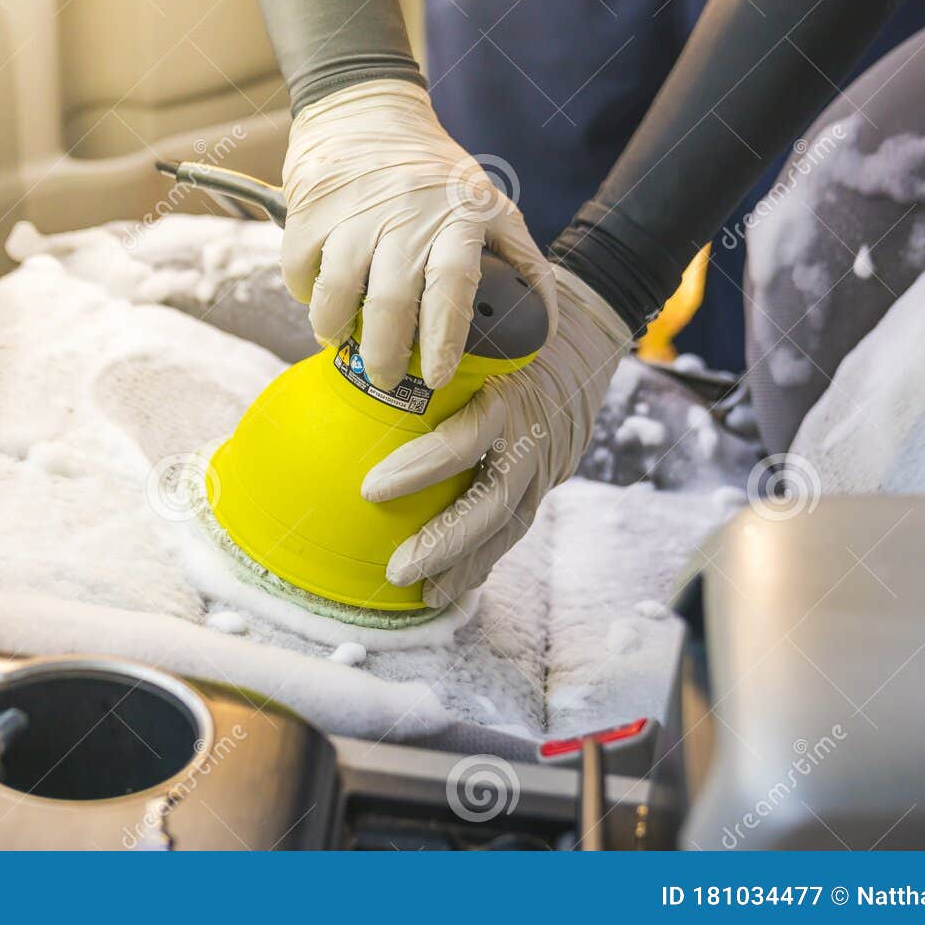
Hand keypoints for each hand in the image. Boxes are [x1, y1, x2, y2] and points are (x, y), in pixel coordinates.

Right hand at [280, 79, 555, 389]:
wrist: (366, 109)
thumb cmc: (435, 172)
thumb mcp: (490, 203)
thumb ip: (521, 261)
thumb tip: (543, 329)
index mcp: (457, 217)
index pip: (453, 289)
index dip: (444, 341)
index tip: (436, 376)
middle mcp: (406, 214)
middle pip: (390, 304)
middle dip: (384, 357)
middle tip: (384, 378)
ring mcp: (354, 211)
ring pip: (336, 293)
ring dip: (335, 330)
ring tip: (341, 341)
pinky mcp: (311, 207)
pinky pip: (301, 270)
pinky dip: (306, 294)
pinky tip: (320, 297)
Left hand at [361, 265, 631, 606]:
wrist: (583, 340)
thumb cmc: (506, 330)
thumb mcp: (473, 330)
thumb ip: (423, 350)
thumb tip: (340, 356)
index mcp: (506, 394)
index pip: (465, 439)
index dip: (422, 467)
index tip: (371, 489)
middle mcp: (530, 436)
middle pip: (492, 502)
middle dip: (445, 542)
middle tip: (397, 568)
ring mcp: (545, 466)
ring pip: (507, 526)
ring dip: (465, 564)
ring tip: (425, 594)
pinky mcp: (548, 483)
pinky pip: (514, 527)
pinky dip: (484, 558)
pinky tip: (452, 583)